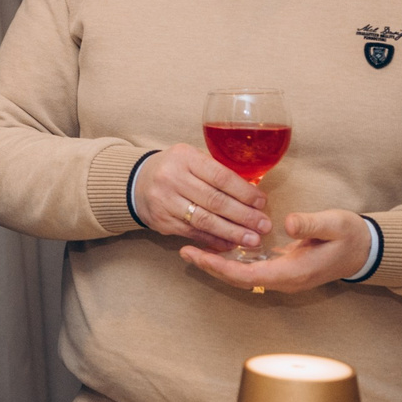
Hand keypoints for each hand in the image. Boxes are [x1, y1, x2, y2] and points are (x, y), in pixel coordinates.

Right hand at [133, 143, 269, 252]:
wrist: (137, 182)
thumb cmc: (175, 169)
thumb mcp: (192, 159)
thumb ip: (217, 172)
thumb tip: (252, 193)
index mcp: (184, 157)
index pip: (221, 176)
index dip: (244, 192)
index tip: (262, 202)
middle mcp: (172, 178)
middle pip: (215, 201)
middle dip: (243, 216)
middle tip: (263, 226)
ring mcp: (165, 201)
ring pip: (205, 220)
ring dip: (232, 232)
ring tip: (252, 239)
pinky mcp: (162, 222)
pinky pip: (193, 233)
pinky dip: (214, 241)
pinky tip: (230, 244)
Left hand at [183, 208, 370, 293]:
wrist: (364, 250)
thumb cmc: (349, 235)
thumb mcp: (334, 224)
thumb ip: (312, 224)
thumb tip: (288, 222)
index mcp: (292, 273)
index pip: (246, 275)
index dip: (219, 266)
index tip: (197, 254)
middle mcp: (283, 281)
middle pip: (238, 279)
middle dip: (211, 267)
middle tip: (184, 251)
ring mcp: (282, 277)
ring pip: (242, 276)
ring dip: (218, 265)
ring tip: (191, 249)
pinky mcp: (282, 270)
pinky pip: (250, 270)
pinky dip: (231, 261)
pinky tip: (217, 248)